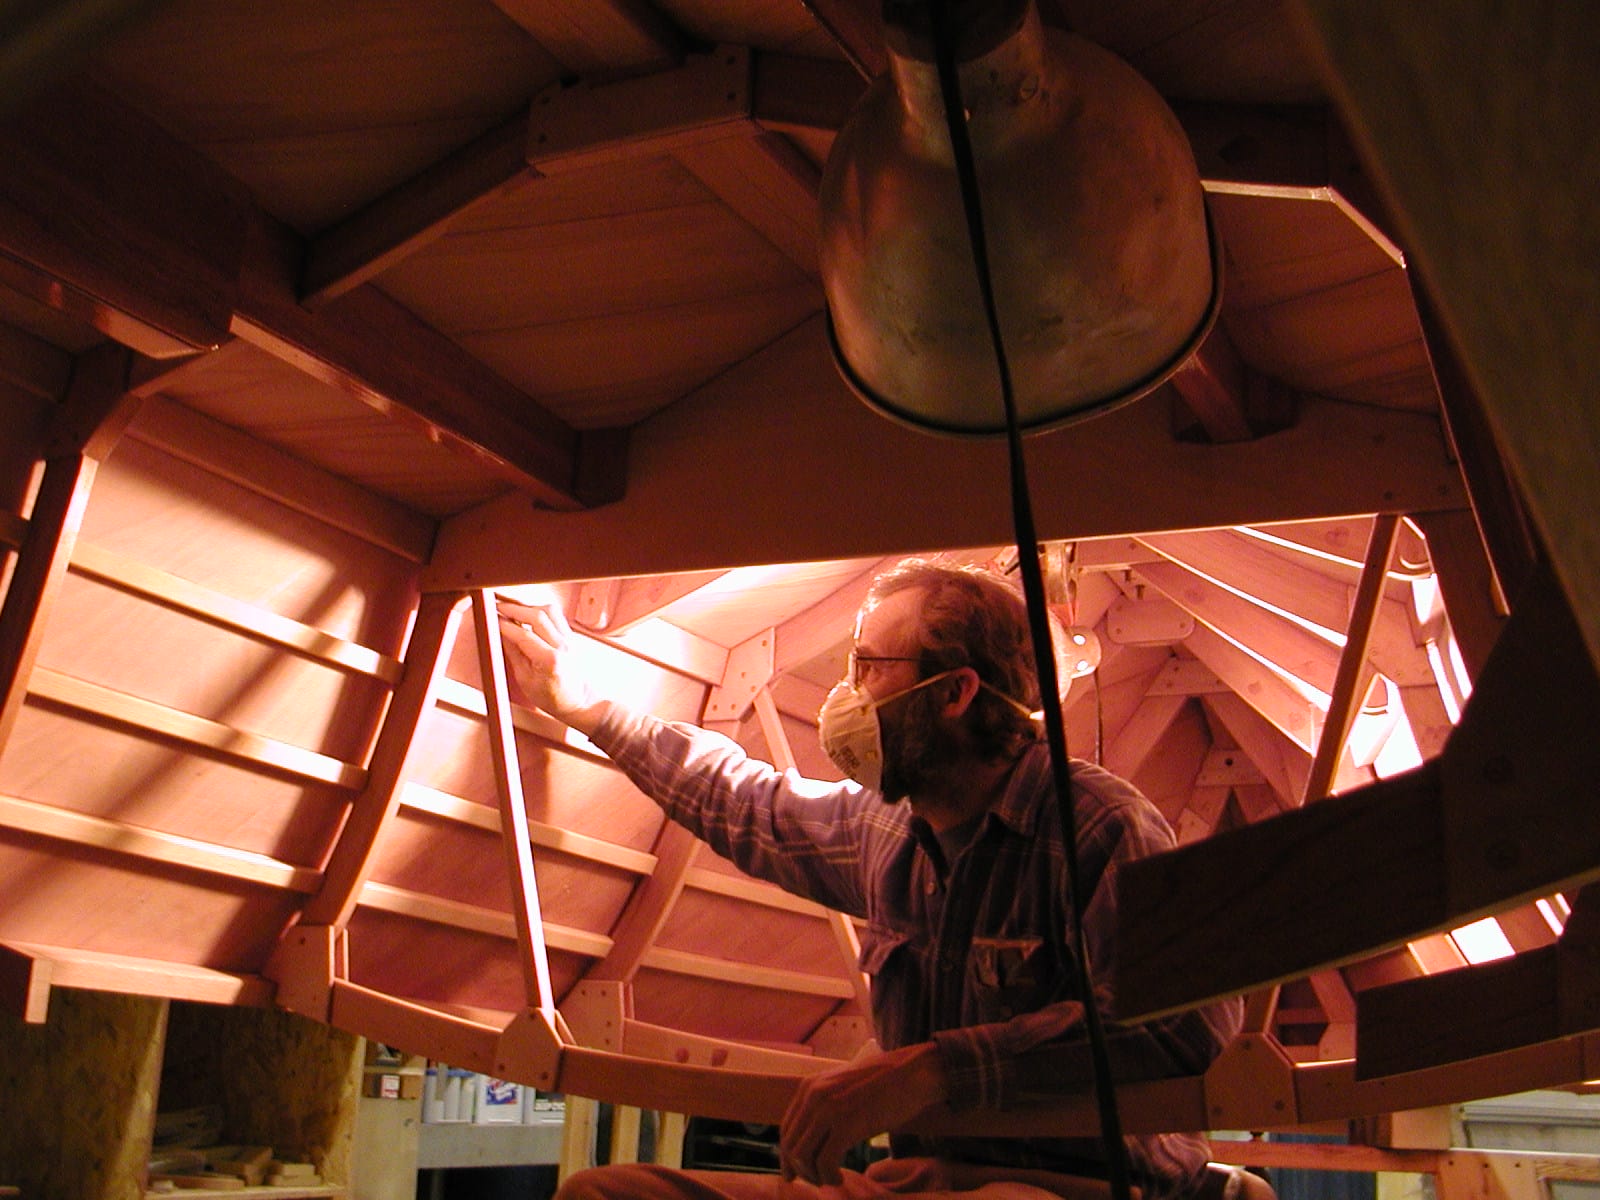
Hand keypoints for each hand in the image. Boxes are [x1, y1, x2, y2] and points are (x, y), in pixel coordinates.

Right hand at [496, 600, 605, 733]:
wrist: (577, 700)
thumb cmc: (552, 696)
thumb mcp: (524, 679)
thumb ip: (513, 653)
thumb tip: (500, 634)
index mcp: (550, 660)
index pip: (523, 635)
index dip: (504, 625)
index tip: (492, 620)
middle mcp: (563, 645)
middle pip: (537, 615)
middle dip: (513, 609)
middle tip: (497, 609)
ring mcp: (570, 638)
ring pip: (549, 610)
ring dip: (528, 607)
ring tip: (512, 611)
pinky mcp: (571, 635)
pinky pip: (555, 615)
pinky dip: (539, 611)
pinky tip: (528, 616)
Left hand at [778, 1043, 946, 1185]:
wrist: (913, 1073)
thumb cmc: (884, 1085)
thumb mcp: (844, 1089)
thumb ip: (825, 1106)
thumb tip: (813, 1138)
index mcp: (810, 1086)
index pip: (786, 1129)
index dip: (787, 1157)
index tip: (792, 1176)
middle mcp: (814, 1095)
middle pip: (791, 1145)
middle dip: (800, 1170)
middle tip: (818, 1182)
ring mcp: (829, 1108)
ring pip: (803, 1156)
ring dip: (814, 1176)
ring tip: (831, 1180)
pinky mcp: (846, 1123)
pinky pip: (825, 1162)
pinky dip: (829, 1177)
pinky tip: (840, 1179)